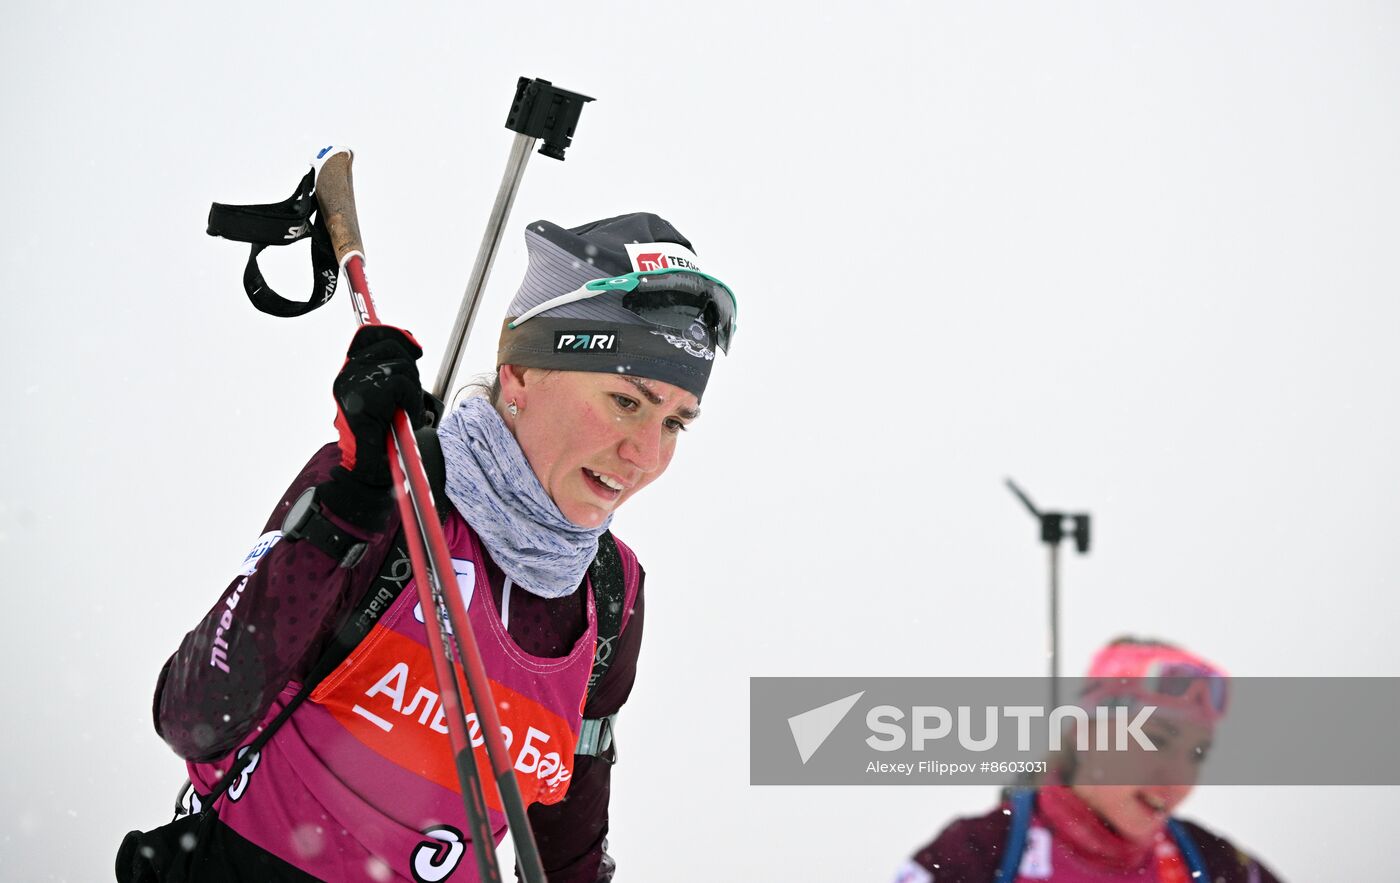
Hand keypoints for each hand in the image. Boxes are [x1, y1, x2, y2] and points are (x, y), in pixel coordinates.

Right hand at [331, 325, 427, 485]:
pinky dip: (411, 402)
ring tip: (405, 411)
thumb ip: (393, 371)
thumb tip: (412, 345)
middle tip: (408, 397)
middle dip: (410, 369)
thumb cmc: (380, 436)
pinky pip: (402, 386)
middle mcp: (348, 374)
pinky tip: (404, 418)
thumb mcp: (389, 397)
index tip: (414, 347)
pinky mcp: (364, 398)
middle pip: (392, 346)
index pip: (370, 334)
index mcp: (350, 371)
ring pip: (401, 367)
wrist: (367, 470)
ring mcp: (354, 384)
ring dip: (412, 391)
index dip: (394, 334)